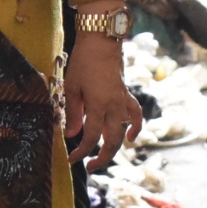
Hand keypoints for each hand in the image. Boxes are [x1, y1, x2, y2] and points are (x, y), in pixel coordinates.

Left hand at [62, 33, 142, 170]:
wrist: (102, 41)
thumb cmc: (83, 61)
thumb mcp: (72, 87)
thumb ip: (73, 113)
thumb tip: (71, 135)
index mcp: (98, 105)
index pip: (91, 137)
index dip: (81, 152)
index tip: (71, 159)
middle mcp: (113, 107)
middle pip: (111, 140)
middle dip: (101, 157)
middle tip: (89, 166)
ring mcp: (122, 102)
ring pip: (123, 132)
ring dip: (115, 147)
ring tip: (103, 155)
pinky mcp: (126, 95)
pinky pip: (136, 115)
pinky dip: (135, 127)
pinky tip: (130, 137)